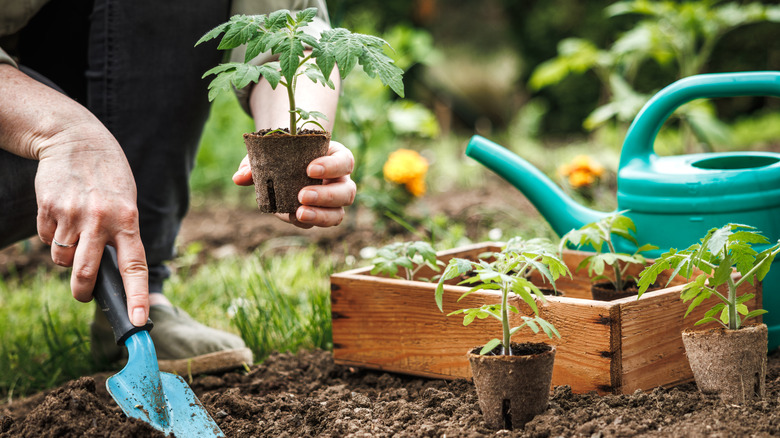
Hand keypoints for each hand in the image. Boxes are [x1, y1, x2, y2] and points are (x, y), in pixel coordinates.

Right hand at [34, 126, 149, 325]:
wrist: (76, 140)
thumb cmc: (109, 177)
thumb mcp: (127, 202)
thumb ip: (121, 235)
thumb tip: (110, 273)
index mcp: (128, 219)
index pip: (135, 266)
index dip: (137, 296)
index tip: (138, 321)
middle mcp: (100, 219)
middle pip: (86, 273)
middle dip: (83, 292)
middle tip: (84, 295)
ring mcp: (72, 215)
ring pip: (62, 259)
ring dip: (65, 257)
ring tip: (75, 233)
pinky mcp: (48, 209)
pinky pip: (46, 240)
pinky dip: (52, 236)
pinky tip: (61, 214)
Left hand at [232, 140, 355, 227]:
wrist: (285, 162)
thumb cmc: (284, 153)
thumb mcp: (270, 151)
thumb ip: (255, 162)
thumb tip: (239, 177)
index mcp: (336, 158)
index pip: (345, 161)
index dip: (332, 167)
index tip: (310, 169)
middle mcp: (340, 181)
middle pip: (346, 192)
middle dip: (326, 196)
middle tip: (302, 195)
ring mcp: (333, 201)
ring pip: (338, 213)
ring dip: (320, 215)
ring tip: (298, 213)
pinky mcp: (322, 215)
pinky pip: (320, 223)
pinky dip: (306, 222)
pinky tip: (289, 216)